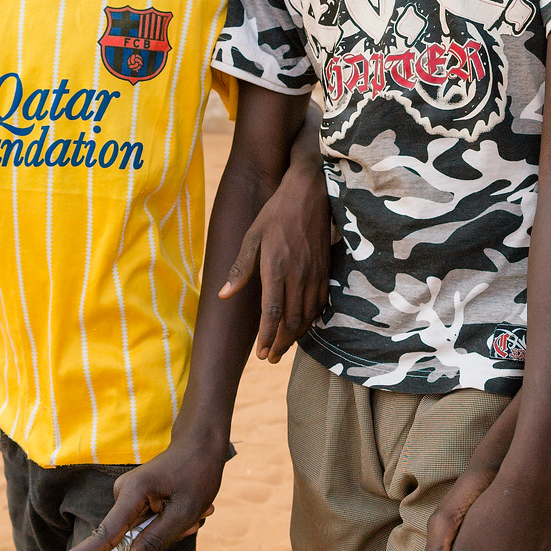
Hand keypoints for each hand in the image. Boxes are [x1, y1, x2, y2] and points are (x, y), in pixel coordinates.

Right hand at [49, 436, 227, 550]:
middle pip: (132, 537)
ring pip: (145, 531)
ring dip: (172, 528)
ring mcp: (128, 495)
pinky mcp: (136, 497)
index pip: (104, 534)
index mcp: (132, 493)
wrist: (200, 444)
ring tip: (196, 509)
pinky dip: (170, 520)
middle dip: (164, 536)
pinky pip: (150, 522)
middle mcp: (124, 493)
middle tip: (193, 521)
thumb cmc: (197, 474)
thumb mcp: (184, 514)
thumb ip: (154, 540)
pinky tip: (189, 506)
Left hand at [218, 158, 329, 361]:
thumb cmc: (276, 213)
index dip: (267, 337)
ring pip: (308, 315)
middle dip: (281, 343)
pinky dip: (311, 320)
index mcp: (276, 267)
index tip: (261, 353)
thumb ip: (240, 268)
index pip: (272, 313)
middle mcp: (298, 274)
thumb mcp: (252, 236)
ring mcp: (315, 273)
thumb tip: (224, 295)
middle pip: (292, 320)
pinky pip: (320, 304)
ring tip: (283, 347)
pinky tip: (303, 325)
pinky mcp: (326, 270)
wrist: (311, 193)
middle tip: (271, 358)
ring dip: (296, 336)